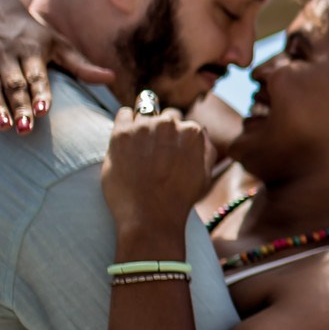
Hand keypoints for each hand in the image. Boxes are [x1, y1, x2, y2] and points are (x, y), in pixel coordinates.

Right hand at [0, 0, 113, 132]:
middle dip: (19, 105)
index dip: (40, 91)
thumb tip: (112, 78)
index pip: (37, 73)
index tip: (45, 110)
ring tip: (3, 126)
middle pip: (13, 82)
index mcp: (31, 48)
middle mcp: (6, 51)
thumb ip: (80, 65)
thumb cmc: (30, 32)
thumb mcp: (56, 43)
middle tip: (25, 129)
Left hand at [102, 106, 212, 246]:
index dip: (176, 138)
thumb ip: (206, 148)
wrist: (150, 218)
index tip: (169, 152)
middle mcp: (170, 124)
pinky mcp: (122, 133)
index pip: (184, 123)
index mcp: (193, 132)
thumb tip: (200, 131)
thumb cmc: (178, 200)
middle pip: (165, 116)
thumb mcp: (204, 174)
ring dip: (142, 125)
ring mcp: (145, 127)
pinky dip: (125, 122)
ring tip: (138, 148)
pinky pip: (124, 113)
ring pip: (145, 111)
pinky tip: (126, 140)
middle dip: (161, 129)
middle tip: (153, 152)